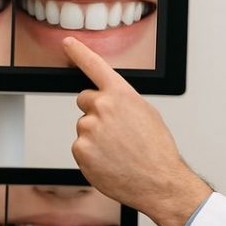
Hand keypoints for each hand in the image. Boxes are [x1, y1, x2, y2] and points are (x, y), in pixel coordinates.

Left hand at [62, 37, 212, 225]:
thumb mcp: (146, 113)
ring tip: (117, 150)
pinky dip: (91, 154)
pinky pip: (80, 146)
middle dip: (96, 111)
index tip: (67, 43)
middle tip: (115, 131)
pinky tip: (109, 161)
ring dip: (95, 136)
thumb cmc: (156, 149)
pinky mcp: (80, 149)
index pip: (94, 66)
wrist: (158, 182)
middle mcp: (102, 107)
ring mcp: (89, 128)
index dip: (78, 52)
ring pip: (84, 126)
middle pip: (85, 101)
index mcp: (121, 94)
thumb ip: (123, 100)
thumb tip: (109, 99)